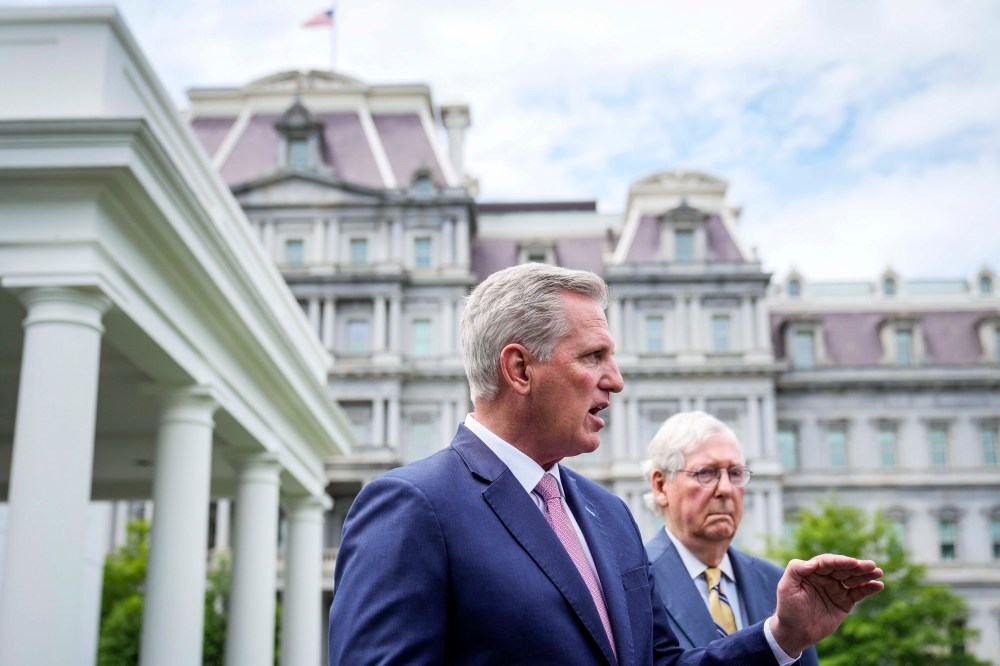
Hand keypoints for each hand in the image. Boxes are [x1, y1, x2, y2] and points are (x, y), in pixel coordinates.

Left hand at [768, 553, 883, 656]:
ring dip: (866, 575)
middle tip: (871, 565)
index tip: (853, 563)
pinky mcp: (845, 602)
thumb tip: (814, 562)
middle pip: (843, 568)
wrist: (795, 631)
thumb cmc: (787, 607)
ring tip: (878, 572)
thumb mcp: (786, 586)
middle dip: (857, 566)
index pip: (828, 562)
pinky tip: (878, 585)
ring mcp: (836, 589)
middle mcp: (826, 578)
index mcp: (812, 571)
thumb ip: (796, 570)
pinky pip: (858, 593)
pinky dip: (869, 589)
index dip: (840, 561)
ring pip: (853, 579)